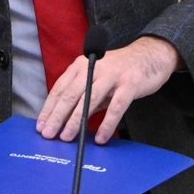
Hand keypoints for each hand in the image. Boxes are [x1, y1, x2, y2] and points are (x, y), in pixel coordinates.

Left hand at [36, 36, 180, 144]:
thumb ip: (84, 96)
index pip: (60, 88)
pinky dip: (107, 123)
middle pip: (71, 94)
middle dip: (57, 116)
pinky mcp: (130, 83)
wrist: (151, 56)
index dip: (49, 108)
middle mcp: (94, 67)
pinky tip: (100, 137)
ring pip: (89, 99)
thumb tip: (67, 120)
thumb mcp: (97, 79)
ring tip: (67, 137)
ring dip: (76, 120)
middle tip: (49, 134)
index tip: (41, 125)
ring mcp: (112, 75)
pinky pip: (116, 106)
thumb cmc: (121, 70)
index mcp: (83, 65)